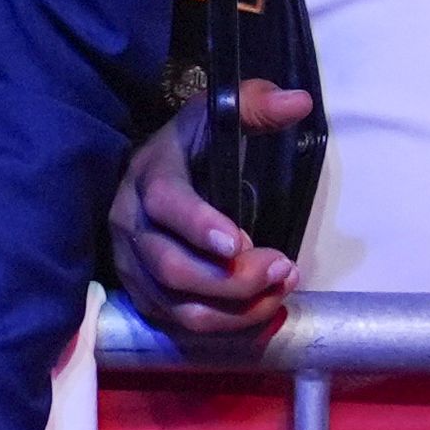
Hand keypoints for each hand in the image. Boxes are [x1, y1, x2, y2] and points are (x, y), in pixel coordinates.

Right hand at [107, 79, 310, 334]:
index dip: (200, 225)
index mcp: (148, 175)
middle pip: (174, 268)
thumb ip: (255, 106)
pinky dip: (228, 327)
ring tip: (281, 289)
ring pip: (180, 307)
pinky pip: (183, 327)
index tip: (241, 241)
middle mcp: (131, 226)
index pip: (166, 203)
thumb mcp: (214, 116)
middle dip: (233, 278)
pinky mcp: (143, 296)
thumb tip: (298, 102)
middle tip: (283, 267)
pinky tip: (265, 311)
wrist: (145, 176)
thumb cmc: (188, 148)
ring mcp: (133, 267)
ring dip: (237, 309)